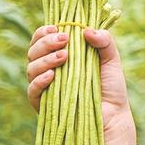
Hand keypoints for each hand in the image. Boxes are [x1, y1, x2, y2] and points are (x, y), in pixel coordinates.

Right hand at [25, 26, 136, 144]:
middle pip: (33, 52)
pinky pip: (33, 91)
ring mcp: (45, 88)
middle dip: (45, 42)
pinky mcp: (43, 105)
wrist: (114, 116)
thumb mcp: (111, 60)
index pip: (42, 40)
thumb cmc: (111, 88)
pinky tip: (52, 75)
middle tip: (64, 40)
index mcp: (60, 57)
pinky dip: (40, 81)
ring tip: (64, 57)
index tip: (56, 28)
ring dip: (45, 59)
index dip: (44, 32)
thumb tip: (87, 30)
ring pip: (31, 68)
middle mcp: (49, 70)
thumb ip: (104, 41)